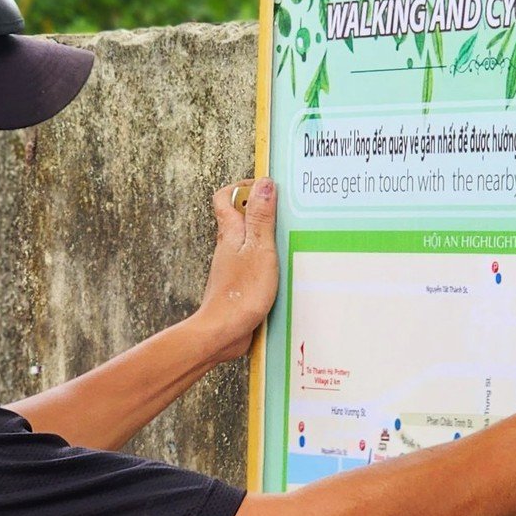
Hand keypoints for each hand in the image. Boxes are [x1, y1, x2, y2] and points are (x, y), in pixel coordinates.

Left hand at [192, 177, 279, 364]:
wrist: (224, 332)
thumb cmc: (241, 292)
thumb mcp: (259, 249)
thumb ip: (262, 218)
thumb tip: (264, 184)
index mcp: (230, 233)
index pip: (225, 197)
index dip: (242, 187)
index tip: (265, 186)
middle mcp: (228, 247)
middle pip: (237, 218)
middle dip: (259, 209)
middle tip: (285, 209)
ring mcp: (232, 267)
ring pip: (247, 243)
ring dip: (266, 237)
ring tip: (292, 238)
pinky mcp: (240, 285)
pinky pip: (253, 265)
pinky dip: (267, 261)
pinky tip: (285, 269)